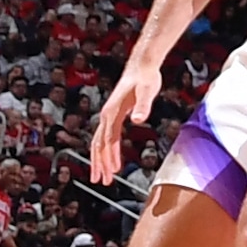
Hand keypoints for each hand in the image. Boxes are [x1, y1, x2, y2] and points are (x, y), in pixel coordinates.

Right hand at [89, 58, 161, 182]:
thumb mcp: (147, 91)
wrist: (143, 65)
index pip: (108, 140)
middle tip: (102, 182)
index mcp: (112, 112)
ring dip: (99, 159)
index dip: (109, 156)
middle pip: (99, 144)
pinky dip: (105, 149)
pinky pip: (105, 136)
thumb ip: (143, 105)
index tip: (112, 172)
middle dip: (99, 164)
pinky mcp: (114, 114)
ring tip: (102, 176)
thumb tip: (138, 119)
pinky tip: (109, 157)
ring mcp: (108, 115)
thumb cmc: (146, 77)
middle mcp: (107, 115)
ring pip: (99, 142)